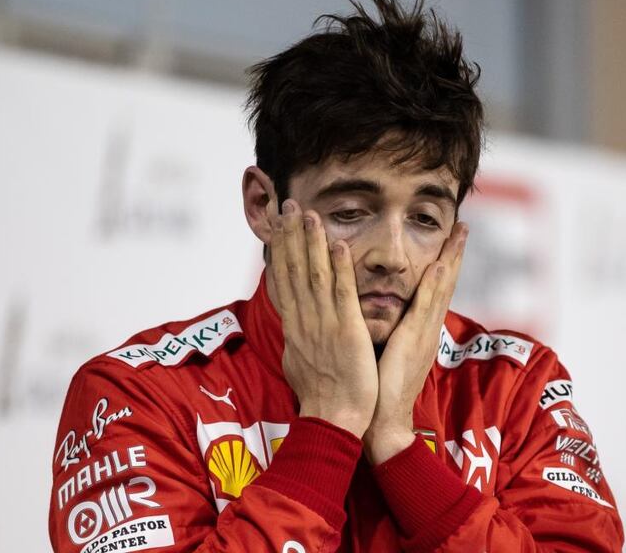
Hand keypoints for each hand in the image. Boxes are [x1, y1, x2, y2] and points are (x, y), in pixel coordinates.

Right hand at [269, 198, 377, 438]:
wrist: (334, 420)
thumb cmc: (322, 397)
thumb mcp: (299, 362)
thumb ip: (297, 339)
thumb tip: (291, 328)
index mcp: (295, 328)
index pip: (284, 280)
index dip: (281, 250)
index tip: (278, 225)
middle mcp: (305, 321)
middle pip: (294, 271)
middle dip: (290, 236)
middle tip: (287, 205)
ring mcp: (325, 325)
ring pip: (315, 276)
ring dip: (311, 243)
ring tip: (308, 214)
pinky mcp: (347, 332)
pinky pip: (342, 294)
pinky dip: (340, 268)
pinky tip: (338, 244)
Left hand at [364, 222, 467, 463]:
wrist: (383, 421)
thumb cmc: (378, 390)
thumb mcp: (387, 353)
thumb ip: (391, 332)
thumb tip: (384, 315)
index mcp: (420, 331)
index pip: (435, 290)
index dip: (444, 263)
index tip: (449, 239)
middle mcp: (426, 329)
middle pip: (445, 284)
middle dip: (455, 254)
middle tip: (464, 226)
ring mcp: (423, 335)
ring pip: (440, 290)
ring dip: (450, 260)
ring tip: (458, 234)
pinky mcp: (413, 342)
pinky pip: (424, 309)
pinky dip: (433, 286)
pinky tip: (438, 265)